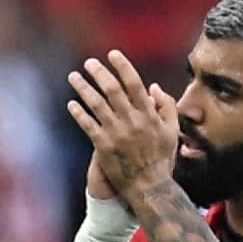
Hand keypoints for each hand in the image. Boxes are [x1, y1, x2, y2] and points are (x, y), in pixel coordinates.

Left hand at [67, 51, 178, 201]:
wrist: (149, 187)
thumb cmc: (161, 159)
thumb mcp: (171, 131)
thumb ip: (167, 106)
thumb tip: (154, 86)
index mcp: (148, 115)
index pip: (134, 83)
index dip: (122, 66)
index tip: (112, 54)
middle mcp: (132, 121)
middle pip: (112, 90)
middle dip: (99, 73)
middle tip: (89, 62)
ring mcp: (116, 133)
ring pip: (96, 104)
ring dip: (83, 88)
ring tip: (73, 77)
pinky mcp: (103, 146)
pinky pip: (87, 125)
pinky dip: (78, 113)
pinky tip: (71, 104)